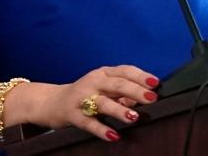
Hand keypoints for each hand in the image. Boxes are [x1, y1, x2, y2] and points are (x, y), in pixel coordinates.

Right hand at [28, 65, 158, 141]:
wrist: (51, 102)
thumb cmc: (84, 94)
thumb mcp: (103, 88)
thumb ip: (122, 92)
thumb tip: (143, 98)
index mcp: (103, 73)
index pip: (125, 71)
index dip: (140, 76)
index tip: (156, 83)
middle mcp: (93, 82)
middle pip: (117, 84)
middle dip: (136, 91)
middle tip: (151, 98)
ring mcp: (82, 97)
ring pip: (103, 103)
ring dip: (119, 109)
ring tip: (133, 117)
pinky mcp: (73, 114)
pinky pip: (89, 122)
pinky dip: (102, 129)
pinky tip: (114, 135)